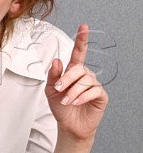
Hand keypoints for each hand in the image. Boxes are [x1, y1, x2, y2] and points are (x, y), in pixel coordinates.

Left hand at [45, 24, 108, 141]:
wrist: (68, 126)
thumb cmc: (60, 107)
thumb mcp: (51, 91)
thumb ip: (54, 75)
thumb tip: (57, 60)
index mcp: (73, 71)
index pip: (78, 53)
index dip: (81, 40)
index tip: (83, 27)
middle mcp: (85, 76)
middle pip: (78, 69)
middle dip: (67, 78)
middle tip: (59, 89)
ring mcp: (94, 85)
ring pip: (85, 80)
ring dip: (73, 91)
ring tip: (66, 101)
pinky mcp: (100, 96)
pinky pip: (93, 91)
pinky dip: (82, 96)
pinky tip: (76, 102)